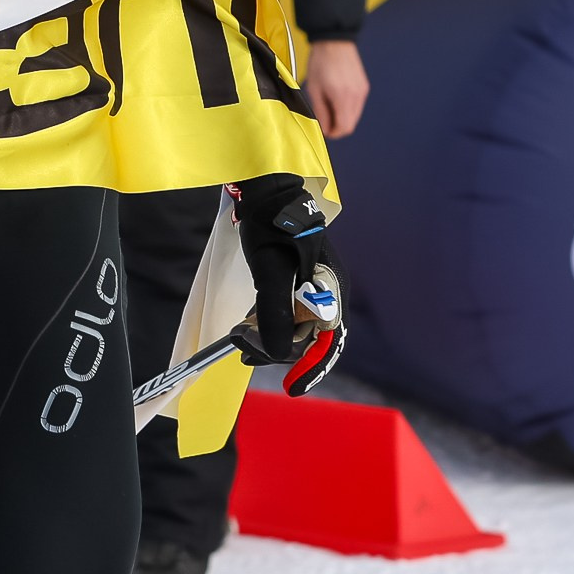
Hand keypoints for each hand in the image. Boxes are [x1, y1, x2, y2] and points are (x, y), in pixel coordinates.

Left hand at [229, 174, 345, 394]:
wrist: (265, 184)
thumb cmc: (271, 222)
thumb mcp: (270, 269)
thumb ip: (276, 312)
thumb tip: (277, 353)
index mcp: (332, 288)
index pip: (328, 342)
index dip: (312, 368)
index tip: (291, 389)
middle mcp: (329, 290)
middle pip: (310, 337)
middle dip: (278, 350)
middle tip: (243, 352)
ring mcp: (315, 284)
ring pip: (298, 326)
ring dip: (271, 336)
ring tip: (241, 339)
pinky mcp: (300, 279)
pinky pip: (290, 312)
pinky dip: (270, 322)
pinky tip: (249, 322)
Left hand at [304, 39, 368, 139]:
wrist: (334, 41)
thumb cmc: (320, 62)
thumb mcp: (314, 89)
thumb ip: (320, 111)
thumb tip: (324, 128)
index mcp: (343, 98)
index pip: (344, 127)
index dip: (334, 133)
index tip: (324, 130)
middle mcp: (357, 97)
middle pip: (351, 124)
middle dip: (338, 126)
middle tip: (325, 118)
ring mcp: (362, 91)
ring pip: (355, 115)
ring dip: (343, 117)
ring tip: (329, 105)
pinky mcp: (364, 86)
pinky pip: (358, 104)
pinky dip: (348, 107)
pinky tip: (337, 97)